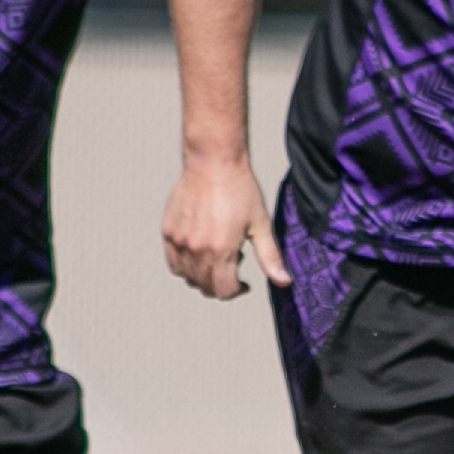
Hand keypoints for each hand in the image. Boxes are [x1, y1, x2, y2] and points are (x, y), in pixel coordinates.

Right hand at [161, 155, 290, 298]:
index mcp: (221, 250)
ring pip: (187, 276)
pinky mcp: (169, 232)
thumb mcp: (261, 224)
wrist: (213, 163)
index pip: (223, 291)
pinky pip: (173, 262)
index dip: (236, 291)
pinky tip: (200, 251)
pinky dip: (185, 265)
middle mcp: (197, 249)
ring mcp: (180, 241)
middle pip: (205, 286)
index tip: (244, 283)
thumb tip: (284, 281)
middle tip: (233, 265)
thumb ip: (270, 257)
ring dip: (203, 276)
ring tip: (218, 255)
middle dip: (221, 284)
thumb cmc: (240, 190)